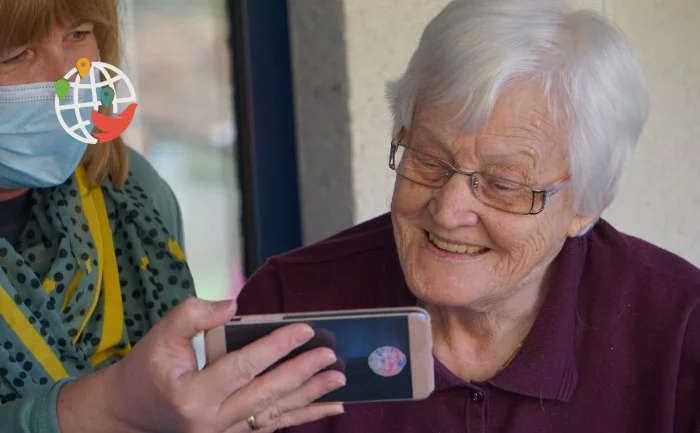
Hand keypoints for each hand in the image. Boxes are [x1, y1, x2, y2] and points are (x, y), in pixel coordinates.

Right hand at [57, 297, 345, 432]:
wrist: (130, 413)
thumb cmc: (146, 370)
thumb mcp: (159, 336)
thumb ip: (192, 315)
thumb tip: (232, 304)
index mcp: (192, 394)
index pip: (242, 367)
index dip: (275, 346)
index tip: (304, 329)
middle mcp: (211, 421)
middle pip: (266, 394)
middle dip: (302, 373)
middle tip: (330, 356)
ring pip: (274, 414)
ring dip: (310, 397)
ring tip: (338, 381)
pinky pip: (272, 426)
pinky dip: (302, 416)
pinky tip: (328, 408)